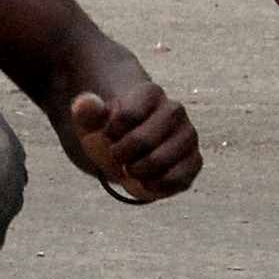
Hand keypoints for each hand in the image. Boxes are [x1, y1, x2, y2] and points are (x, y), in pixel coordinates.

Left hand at [65, 78, 201, 201]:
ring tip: (132, 168)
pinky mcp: (195, 160)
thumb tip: (84, 103)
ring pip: (160, 161)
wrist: (132, 151)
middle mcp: (175, 109)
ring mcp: (188, 135)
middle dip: (122, 155)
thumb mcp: (93, 122)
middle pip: (142, 141)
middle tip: (118, 156)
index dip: (110, 134)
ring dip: (137, 172)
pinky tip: (147, 181)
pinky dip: (156, 185)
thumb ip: (87, 112)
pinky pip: (178, 178)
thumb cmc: (112, 133)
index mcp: (150, 93)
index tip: (109, 135)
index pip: (126, 116)